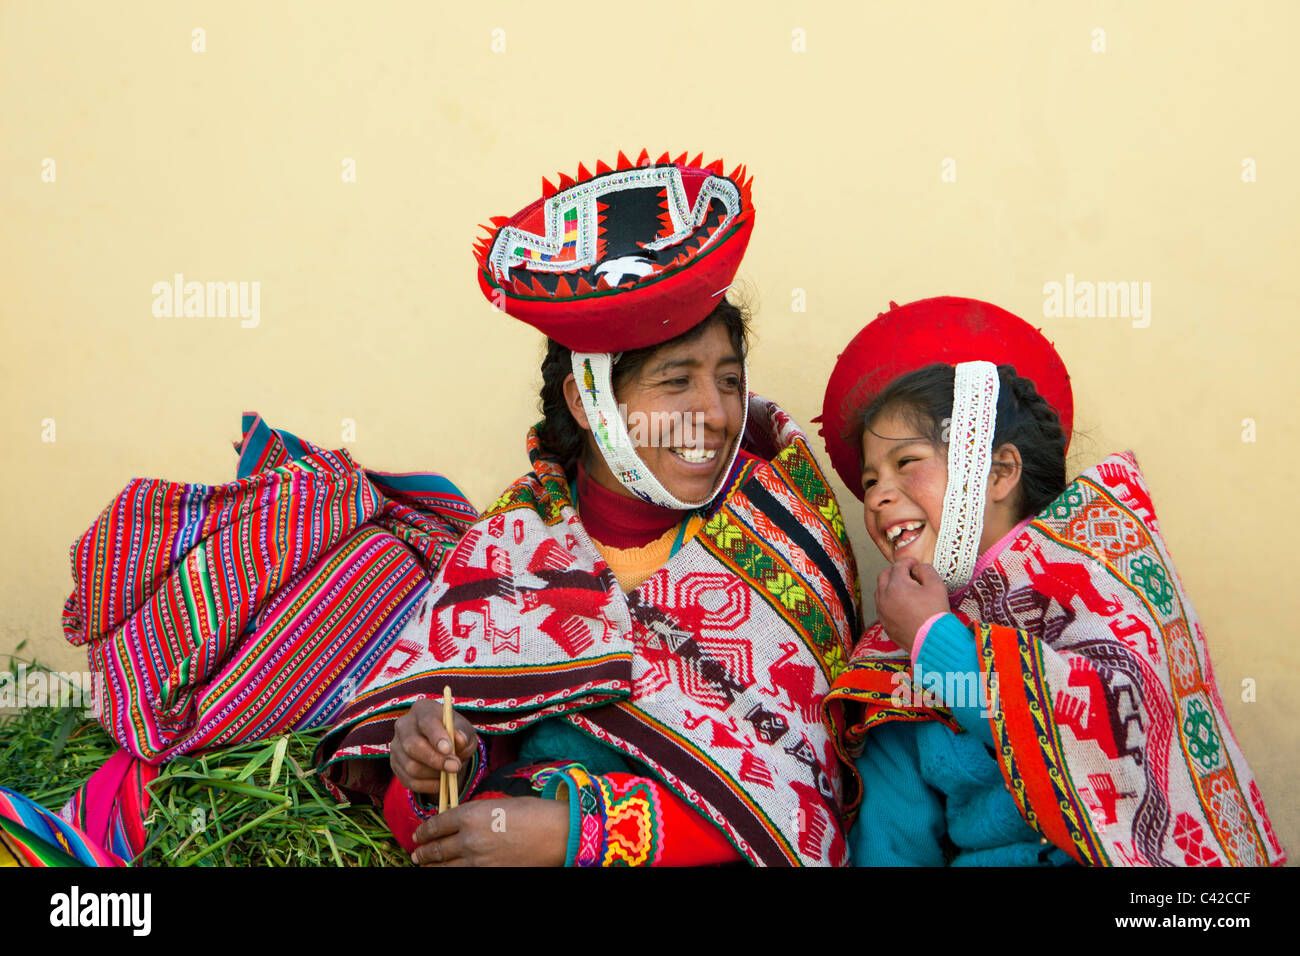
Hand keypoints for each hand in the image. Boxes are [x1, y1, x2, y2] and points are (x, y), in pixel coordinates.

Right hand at [389, 698, 477, 794]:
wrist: (445, 749)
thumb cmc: (455, 735)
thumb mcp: (465, 732)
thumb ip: (464, 734)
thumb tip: (460, 740)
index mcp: (422, 710)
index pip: (426, 722)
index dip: (437, 736)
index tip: (449, 749)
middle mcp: (404, 725)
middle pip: (412, 745)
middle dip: (435, 759)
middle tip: (455, 767)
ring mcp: (396, 746)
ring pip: (410, 766)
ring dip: (434, 774)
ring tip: (450, 773)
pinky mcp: (395, 765)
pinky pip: (409, 781)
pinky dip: (428, 785)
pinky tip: (440, 782)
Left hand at [411, 797, 569, 866]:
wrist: (556, 833)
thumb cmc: (533, 813)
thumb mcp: (498, 805)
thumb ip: (475, 814)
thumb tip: (460, 823)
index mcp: (470, 814)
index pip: (436, 824)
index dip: (424, 831)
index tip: (419, 835)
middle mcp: (468, 838)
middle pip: (436, 848)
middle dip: (423, 852)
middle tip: (416, 854)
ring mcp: (477, 860)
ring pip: (444, 867)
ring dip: (431, 866)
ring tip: (424, 866)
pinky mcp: (488, 873)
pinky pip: (462, 875)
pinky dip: (450, 873)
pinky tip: (447, 872)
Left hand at [874, 557, 948, 653]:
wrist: (933, 641)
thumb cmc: (935, 614)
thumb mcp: (936, 586)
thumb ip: (926, 570)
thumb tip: (918, 568)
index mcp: (896, 586)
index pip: (898, 566)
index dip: (908, 562)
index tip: (915, 563)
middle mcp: (884, 597)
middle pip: (884, 576)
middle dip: (895, 571)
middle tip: (907, 572)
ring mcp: (882, 612)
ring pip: (880, 591)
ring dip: (889, 585)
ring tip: (904, 587)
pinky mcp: (884, 624)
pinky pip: (882, 606)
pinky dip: (889, 600)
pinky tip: (901, 603)